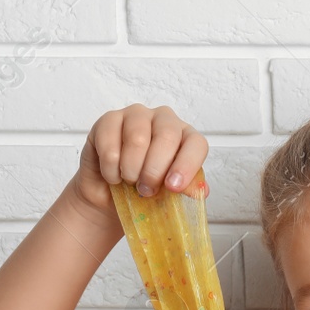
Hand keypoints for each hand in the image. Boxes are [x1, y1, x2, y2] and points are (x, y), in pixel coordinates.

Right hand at [70, 102, 209, 229]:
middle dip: (155, 170)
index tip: (173, 187)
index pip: (195, 143)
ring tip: (129, 182)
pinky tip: (112, 175)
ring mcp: (136, 115)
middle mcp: (163, 120)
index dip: (187, 165)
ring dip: (131, 170)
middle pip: (167, 137)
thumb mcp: (168, 194)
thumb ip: (185, 189)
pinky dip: (111, 169)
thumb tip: (201, 191)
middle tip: (146, 190)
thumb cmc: (144, 189)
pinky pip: (110, 144)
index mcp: (185, 137)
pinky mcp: (109, 120)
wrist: (110, 193)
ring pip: (137, 139)